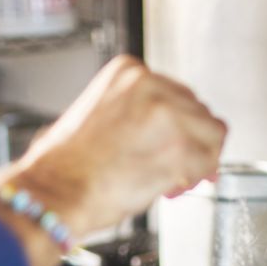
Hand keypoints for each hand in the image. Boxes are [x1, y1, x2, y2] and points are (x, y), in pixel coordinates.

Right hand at [12, 56, 226, 233]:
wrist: (54, 193)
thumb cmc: (65, 167)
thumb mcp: (97, 115)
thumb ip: (136, 114)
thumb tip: (168, 132)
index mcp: (128, 73)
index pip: (179, 93)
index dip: (181, 125)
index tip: (172, 143)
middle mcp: (151, 87)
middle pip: (200, 113)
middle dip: (192, 143)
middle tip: (174, 167)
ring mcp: (167, 117)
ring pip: (212, 136)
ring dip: (198, 161)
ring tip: (170, 178)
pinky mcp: (179, 149)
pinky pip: (208, 164)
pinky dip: (194, 180)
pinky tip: (169, 187)